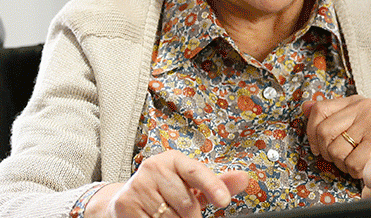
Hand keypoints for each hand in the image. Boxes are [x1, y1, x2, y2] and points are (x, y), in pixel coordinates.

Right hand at [85, 150, 247, 217]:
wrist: (128, 198)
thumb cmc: (167, 190)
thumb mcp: (192, 184)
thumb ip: (218, 183)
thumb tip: (244, 179)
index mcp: (173, 159)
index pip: (196, 171)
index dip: (212, 186)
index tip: (224, 201)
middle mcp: (154, 167)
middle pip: (186, 202)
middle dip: (191, 215)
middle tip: (189, 215)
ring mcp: (138, 185)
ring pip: (169, 216)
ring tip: (170, 215)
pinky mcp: (126, 203)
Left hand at [302, 94, 370, 177]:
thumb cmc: (370, 142)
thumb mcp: (349, 123)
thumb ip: (327, 115)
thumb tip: (305, 107)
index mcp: (356, 101)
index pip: (319, 110)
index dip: (311, 131)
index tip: (317, 144)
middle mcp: (365, 109)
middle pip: (324, 132)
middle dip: (327, 151)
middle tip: (340, 154)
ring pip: (336, 151)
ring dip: (341, 162)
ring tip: (354, 158)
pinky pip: (351, 163)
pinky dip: (354, 170)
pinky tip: (363, 163)